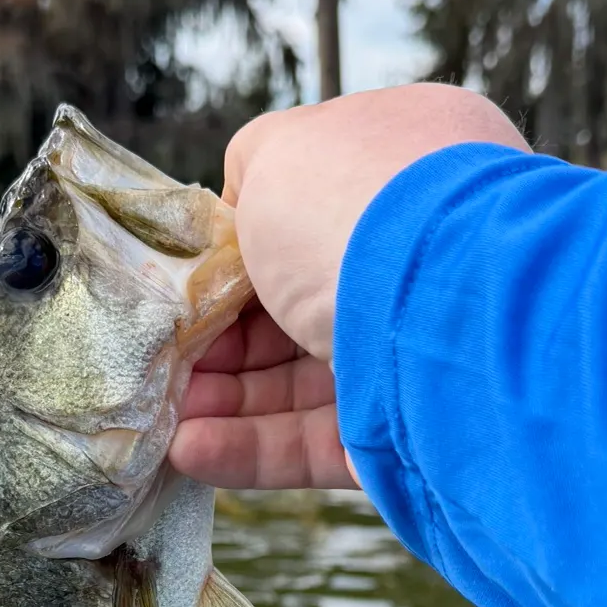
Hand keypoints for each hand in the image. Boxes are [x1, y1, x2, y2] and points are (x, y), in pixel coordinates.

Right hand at [170, 83, 528, 489]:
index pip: (314, 219)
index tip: (189, 284)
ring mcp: (417, 351)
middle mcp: (420, 262)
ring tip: (164, 415)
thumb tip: (240, 206)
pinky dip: (250, 449)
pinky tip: (191, 451)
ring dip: (225, 399)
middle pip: (300, 308)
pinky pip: (318, 443)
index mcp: (407, 174)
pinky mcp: (407, 435)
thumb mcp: (280, 154)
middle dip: (224, 339)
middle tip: (165, 358)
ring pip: (302, 383)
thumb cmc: (355, 206)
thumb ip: (253, 172)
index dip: (243, 255)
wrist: (442, 306)